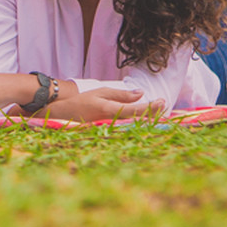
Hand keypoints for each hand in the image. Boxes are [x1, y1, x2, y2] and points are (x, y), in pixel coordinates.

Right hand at [44, 87, 164, 122]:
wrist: (62, 115)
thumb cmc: (81, 102)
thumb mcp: (101, 92)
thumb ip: (121, 94)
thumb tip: (141, 93)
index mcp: (108, 110)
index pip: (135, 110)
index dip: (150, 107)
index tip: (161, 101)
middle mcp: (109, 122)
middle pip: (137, 120)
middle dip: (153, 113)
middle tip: (163, 105)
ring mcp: (108, 130)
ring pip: (134, 126)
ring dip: (148, 120)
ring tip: (158, 111)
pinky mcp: (107, 134)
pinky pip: (126, 129)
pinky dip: (138, 124)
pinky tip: (145, 120)